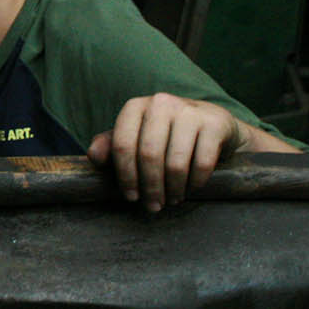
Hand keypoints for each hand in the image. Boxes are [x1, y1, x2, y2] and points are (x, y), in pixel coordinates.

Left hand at [87, 93, 253, 212]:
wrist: (212, 122)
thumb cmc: (166, 134)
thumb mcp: (136, 135)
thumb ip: (111, 145)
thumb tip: (94, 157)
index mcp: (136, 106)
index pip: (122, 144)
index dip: (125, 175)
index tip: (131, 197)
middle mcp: (161, 103)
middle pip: (148, 155)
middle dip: (150, 187)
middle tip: (153, 205)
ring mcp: (189, 111)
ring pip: (175, 162)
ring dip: (173, 189)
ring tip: (172, 199)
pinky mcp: (215, 123)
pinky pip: (202, 163)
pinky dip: (195, 183)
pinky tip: (191, 188)